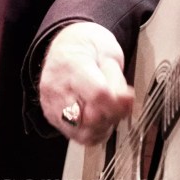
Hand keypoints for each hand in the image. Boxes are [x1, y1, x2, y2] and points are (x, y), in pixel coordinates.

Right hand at [38, 21, 133, 144]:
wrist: (66, 44)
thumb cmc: (88, 46)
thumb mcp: (109, 52)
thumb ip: (116, 79)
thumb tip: (124, 102)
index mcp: (73, 66)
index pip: (97, 95)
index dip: (118, 104)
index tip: (129, 101)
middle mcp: (58, 87)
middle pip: (88, 118)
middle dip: (110, 116)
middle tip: (120, 106)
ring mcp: (51, 103)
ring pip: (80, 132)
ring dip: (101, 128)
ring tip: (109, 113)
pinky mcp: (50, 115)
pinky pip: (72, 135)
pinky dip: (90, 132)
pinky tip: (98, 120)